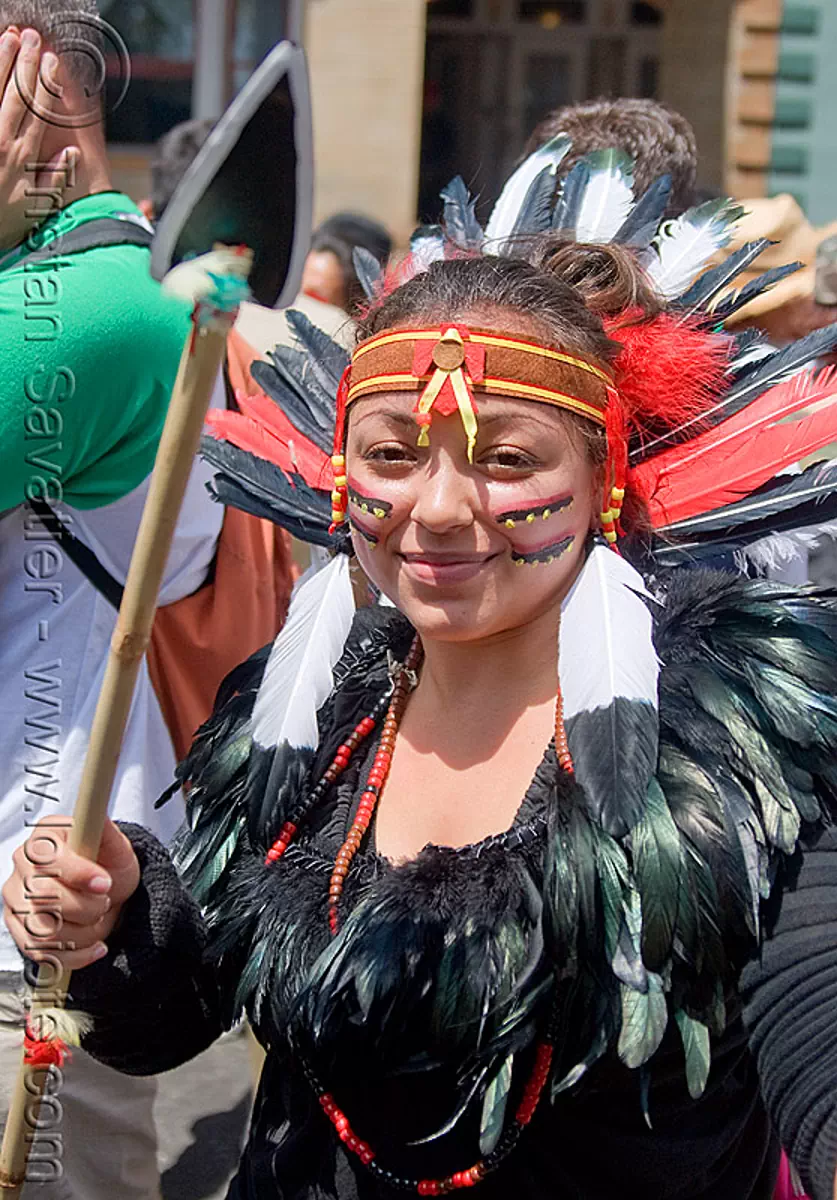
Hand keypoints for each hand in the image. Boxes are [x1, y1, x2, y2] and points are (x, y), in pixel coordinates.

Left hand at [0, 28, 78, 249]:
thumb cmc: (3, 222)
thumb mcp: (34, 208)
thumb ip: (54, 179)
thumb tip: (71, 153)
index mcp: (22, 159)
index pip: (38, 113)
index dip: (45, 85)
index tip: (52, 63)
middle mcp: (1, 144)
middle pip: (16, 96)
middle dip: (25, 65)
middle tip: (32, 38)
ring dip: (1, 63)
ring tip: (9, 38)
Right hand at [2, 817, 140, 971]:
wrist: (106, 891)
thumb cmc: (107, 864)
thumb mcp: (117, 846)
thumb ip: (107, 832)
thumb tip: (97, 816)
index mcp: (43, 838)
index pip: (48, 859)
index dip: (80, 874)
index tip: (105, 883)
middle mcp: (22, 866)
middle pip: (45, 898)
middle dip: (87, 907)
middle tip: (105, 902)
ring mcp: (15, 898)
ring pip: (43, 930)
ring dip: (83, 933)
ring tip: (100, 921)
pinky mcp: (17, 927)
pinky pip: (40, 953)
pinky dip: (74, 955)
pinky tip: (95, 946)